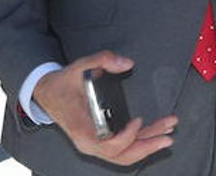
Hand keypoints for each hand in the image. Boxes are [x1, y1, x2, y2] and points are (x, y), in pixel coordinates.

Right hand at [32, 50, 177, 165]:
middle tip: (167, 136)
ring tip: (168, 134)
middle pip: (121, 155)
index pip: (107, 146)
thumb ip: (103, 60)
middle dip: (147, 146)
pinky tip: (156, 133)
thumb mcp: (79, 66)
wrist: (48, 93)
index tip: (138, 120)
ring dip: (148, 145)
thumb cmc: (62, 85)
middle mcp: (89, 142)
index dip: (126, 137)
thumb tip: (126, 63)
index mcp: (82, 129)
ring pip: (125, 154)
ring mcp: (96, 144)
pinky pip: (124, 148)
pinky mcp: (102, 140)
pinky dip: (142, 142)